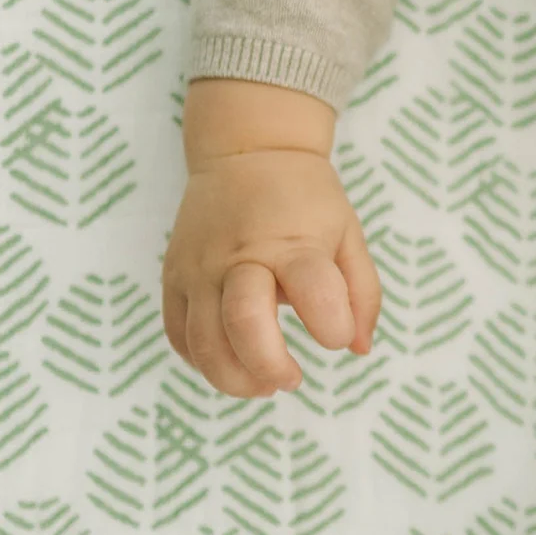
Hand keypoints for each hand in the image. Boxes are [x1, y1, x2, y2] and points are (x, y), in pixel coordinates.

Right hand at [162, 148, 382, 394]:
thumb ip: (362, 292)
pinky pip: (177, 336)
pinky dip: (201, 362)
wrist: (247, 151)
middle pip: (243, 324)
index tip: (337, 336)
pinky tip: (230, 363)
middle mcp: (239, 257)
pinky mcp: (173, 277)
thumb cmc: (305, 199)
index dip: (333, 326)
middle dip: (269, 366)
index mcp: (292, 243)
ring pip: (204, 343)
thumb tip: (360, 350)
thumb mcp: (348, 232)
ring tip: (264, 384)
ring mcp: (199, 268)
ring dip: (234, 379)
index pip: (314, 292)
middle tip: (293, 378)